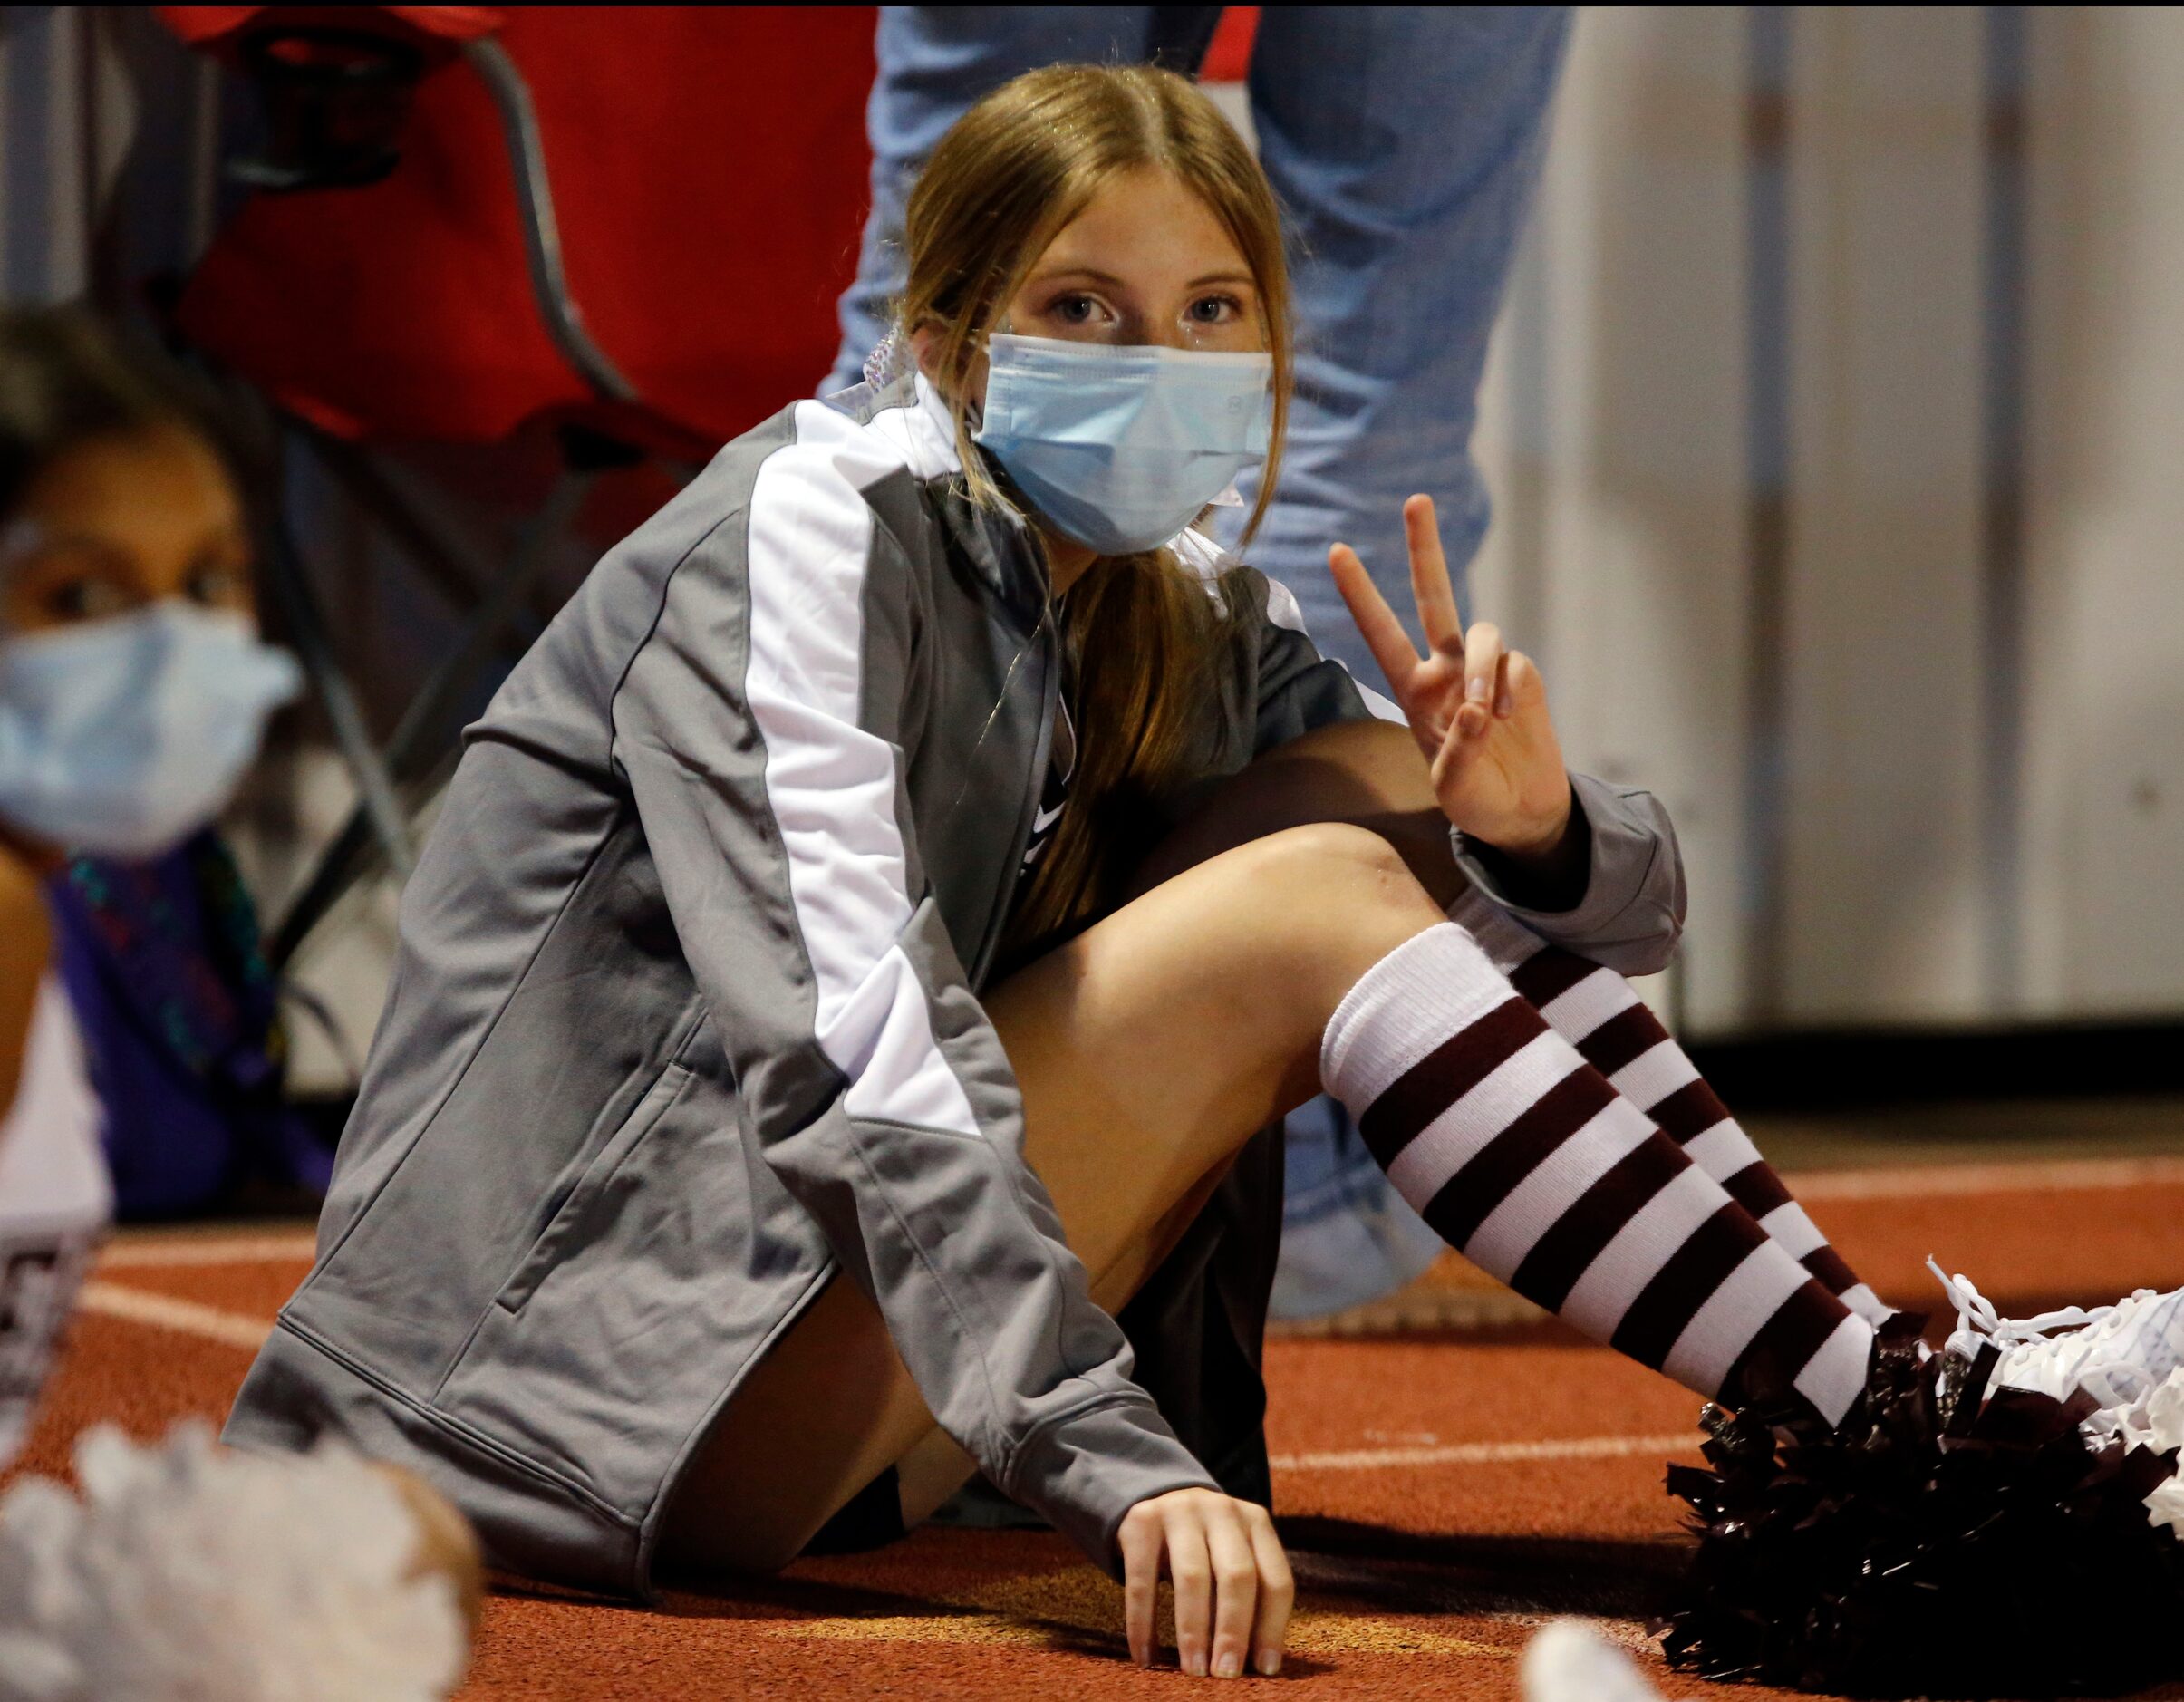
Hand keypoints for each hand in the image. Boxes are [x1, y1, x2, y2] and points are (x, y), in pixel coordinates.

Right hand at [1118, 1487, 1292, 1677]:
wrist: (1157, 1498)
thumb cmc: (1206, 1547)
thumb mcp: (1232, 1557)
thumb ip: (1247, 1597)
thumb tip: (1255, 1663)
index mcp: (1257, 1522)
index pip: (1275, 1579)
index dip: (1272, 1628)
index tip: (1264, 1670)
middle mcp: (1223, 1511)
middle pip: (1237, 1575)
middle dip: (1233, 1631)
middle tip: (1226, 1674)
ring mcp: (1180, 1510)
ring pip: (1192, 1577)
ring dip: (1193, 1631)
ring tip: (1194, 1671)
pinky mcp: (1141, 1520)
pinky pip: (1142, 1579)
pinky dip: (1143, 1622)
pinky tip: (1145, 1656)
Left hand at [1329, 495, 1572, 858]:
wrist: (1523, 812)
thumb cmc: (1476, 800)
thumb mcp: (1452, 786)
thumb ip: (1459, 748)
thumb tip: (1477, 707)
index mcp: (1413, 691)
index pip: (1380, 633)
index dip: (1360, 594)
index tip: (1337, 551)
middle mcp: (1445, 670)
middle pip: (1433, 597)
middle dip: (1425, 549)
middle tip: (1415, 501)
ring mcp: (1485, 670)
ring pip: (1481, 632)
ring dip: (1481, 667)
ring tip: (1487, 714)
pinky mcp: (1522, 677)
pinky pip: (1516, 663)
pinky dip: (1511, 688)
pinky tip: (1512, 718)